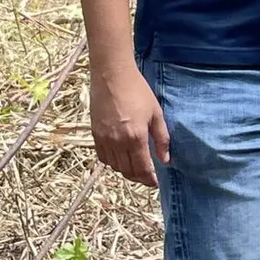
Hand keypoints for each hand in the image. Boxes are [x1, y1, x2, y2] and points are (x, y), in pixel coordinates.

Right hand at [90, 65, 168, 188]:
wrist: (112, 76)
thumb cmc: (138, 91)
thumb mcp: (156, 113)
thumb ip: (161, 138)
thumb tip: (165, 159)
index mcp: (135, 137)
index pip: (142, 168)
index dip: (149, 179)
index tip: (155, 183)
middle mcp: (118, 142)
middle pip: (127, 170)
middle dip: (138, 178)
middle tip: (146, 178)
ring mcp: (104, 139)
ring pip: (114, 166)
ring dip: (125, 171)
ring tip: (135, 169)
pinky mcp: (95, 134)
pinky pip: (103, 157)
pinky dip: (112, 162)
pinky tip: (120, 159)